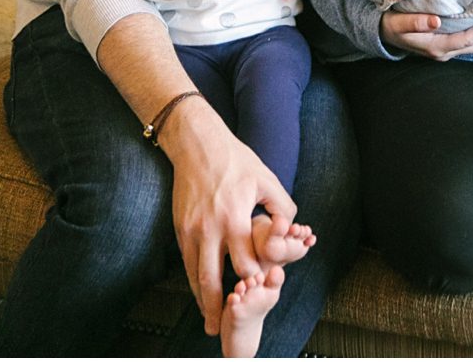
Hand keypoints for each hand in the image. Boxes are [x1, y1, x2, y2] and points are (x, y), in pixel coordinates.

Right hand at [158, 98, 295, 334]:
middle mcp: (210, 230)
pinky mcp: (179, 230)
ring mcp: (191, 232)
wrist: (198, 146)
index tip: (260, 290)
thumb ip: (282, 206)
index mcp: (235, 218)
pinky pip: (186, 263)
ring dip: (202, 301)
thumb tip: (292, 229)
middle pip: (214, 279)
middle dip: (220, 305)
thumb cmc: (238, 162)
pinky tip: (199, 293)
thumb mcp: (267, 180)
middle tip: (223, 327)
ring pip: (195, 276)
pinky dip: (193, 281)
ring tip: (209, 321)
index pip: (246, 262)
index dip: (254, 278)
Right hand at [381, 9, 472, 61]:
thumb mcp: (399, 22)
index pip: (467, 40)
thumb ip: (416, 21)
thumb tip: (436, 21)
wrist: (382, 34)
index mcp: (436, 47)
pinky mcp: (445, 46)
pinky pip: (469, 43)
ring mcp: (445, 51)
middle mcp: (443, 52)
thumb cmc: (390, 25)